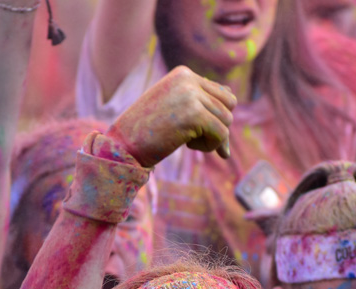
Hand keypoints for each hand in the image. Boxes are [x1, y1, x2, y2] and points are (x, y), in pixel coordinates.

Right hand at [107, 65, 236, 167]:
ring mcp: (191, 95)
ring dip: (213, 137)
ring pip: (227, 119)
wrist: (123, 144)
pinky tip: (190, 147)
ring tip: (189, 143)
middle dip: (219, 125)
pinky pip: (221, 133)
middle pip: (229, 104)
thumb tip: (232, 100)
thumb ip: (199, 100)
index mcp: (183, 74)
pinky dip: (212, 146)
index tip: (200, 133)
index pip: (221, 92)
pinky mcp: (194, 115)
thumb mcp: (173, 107)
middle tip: (197, 140)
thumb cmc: (146, 130)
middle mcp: (188, 79)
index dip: (216, 116)